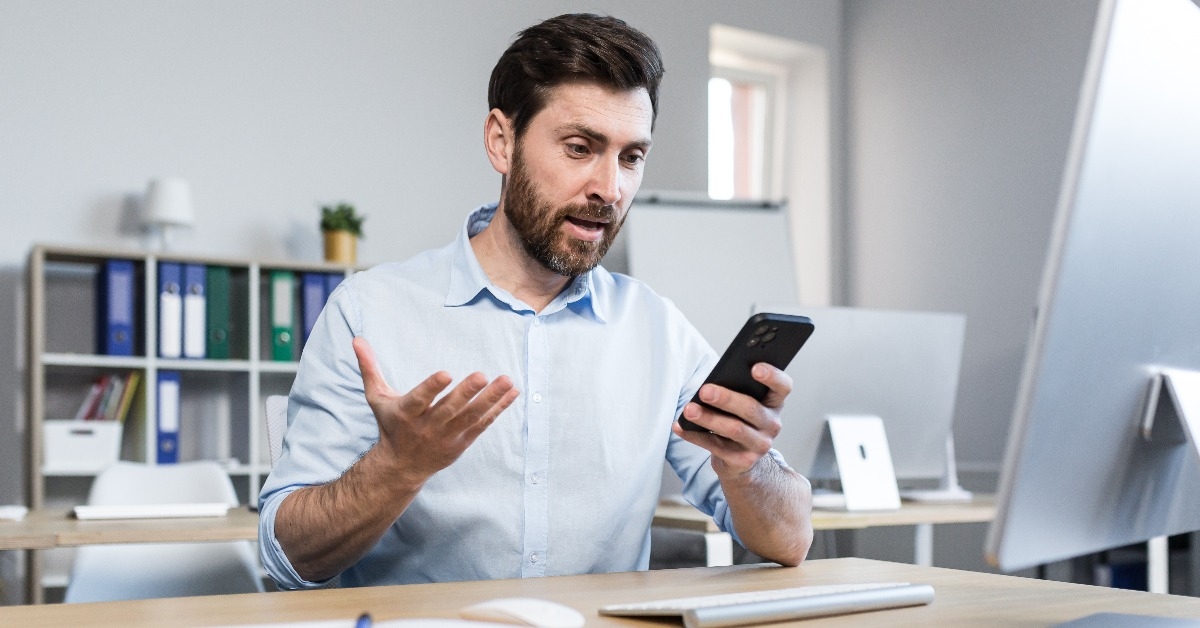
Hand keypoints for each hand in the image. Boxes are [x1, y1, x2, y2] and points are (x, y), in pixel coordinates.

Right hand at [353, 336, 519, 485]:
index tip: (445, 374)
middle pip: (449, 409)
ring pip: (471, 417)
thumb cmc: (390, 426)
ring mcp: (446, 436)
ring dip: (490, 399)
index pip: (419, 400)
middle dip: (466, 393)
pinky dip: (498, 409)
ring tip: (507, 380)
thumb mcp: (376, 398)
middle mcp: (427, 426)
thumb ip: (370, 368)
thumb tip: (357, 339)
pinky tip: (513, 392)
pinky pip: (482, 425)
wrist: (401, 467)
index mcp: (406, 414)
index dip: (431, 388)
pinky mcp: (461, 443)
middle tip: (481, 375)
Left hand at [672, 362, 792, 476]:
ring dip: (709, 418)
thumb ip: (735, 389)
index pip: (783, 387)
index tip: (755, 367)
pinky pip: (716, 447)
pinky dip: (695, 436)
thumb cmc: (738, 419)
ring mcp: (759, 444)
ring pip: (734, 429)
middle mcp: (772, 424)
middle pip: (752, 408)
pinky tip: (680, 426)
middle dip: (726, 399)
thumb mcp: (741, 403)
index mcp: (773, 403)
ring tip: (689, 409)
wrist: (740, 460)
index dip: (772, 376)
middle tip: (705, 391)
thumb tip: (711, 382)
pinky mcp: (743, 461)